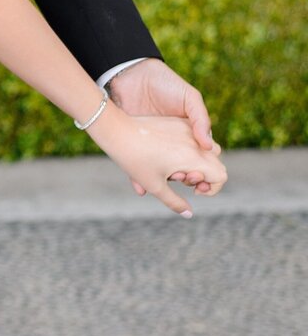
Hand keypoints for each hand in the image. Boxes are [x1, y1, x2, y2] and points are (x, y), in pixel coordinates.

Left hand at [96, 109, 225, 215]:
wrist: (115, 129)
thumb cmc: (133, 159)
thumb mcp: (154, 185)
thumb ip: (175, 201)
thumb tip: (189, 214)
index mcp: (193, 158)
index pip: (221, 175)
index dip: (212, 188)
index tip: (194, 191)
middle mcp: (194, 142)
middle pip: (215, 162)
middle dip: (203, 175)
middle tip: (179, 178)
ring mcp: (185, 129)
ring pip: (206, 148)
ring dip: (196, 161)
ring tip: (172, 167)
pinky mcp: (175, 121)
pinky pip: (192, 136)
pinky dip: (187, 148)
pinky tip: (165, 154)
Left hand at [108, 58, 219, 197]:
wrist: (131, 75)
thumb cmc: (165, 83)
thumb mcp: (190, 97)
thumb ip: (201, 118)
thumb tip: (208, 146)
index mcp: (192, 135)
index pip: (207, 161)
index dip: (207, 171)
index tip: (200, 173)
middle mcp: (176, 144)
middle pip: (186, 172)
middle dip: (186, 180)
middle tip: (182, 178)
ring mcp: (155, 146)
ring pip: (162, 175)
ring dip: (163, 184)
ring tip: (163, 182)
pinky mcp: (138, 145)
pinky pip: (139, 169)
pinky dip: (140, 181)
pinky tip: (140, 188)